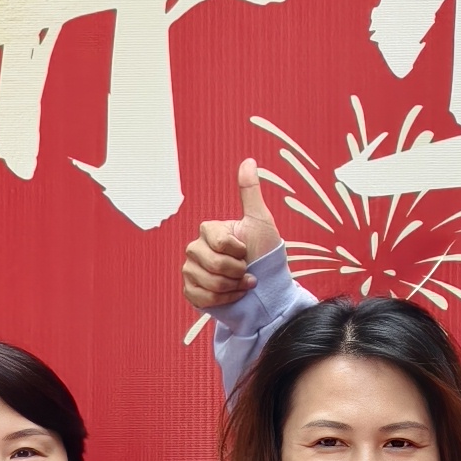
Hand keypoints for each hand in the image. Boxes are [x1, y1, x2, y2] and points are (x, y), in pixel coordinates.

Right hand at [181, 157, 277, 317]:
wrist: (269, 289)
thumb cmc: (266, 255)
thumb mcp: (261, 221)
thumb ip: (250, 192)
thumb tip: (248, 160)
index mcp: (209, 231)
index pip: (217, 241)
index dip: (237, 250)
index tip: (247, 251)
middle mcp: (196, 249)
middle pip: (211, 262)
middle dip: (236, 270)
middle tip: (246, 270)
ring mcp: (191, 271)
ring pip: (207, 281)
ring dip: (232, 286)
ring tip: (241, 283)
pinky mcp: (192, 292)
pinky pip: (201, 297)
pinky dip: (223, 300)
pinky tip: (234, 295)